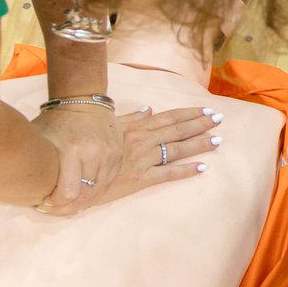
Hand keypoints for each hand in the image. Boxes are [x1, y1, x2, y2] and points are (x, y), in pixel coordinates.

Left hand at [34, 105, 123, 211]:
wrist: (84, 99)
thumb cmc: (56, 120)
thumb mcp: (40, 138)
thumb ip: (38, 165)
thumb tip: (28, 191)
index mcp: (73, 149)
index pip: (69, 191)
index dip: (56, 204)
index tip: (44, 203)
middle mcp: (95, 152)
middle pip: (86, 195)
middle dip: (69, 207)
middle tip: (55, 209)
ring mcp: (110, 153)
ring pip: (100, 190)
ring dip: (83, 201)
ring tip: (68, 203)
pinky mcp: (119, 153)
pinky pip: (109, 180)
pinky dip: (96, 190)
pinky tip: (83, 192)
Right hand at [38, 106, 220, 215]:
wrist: (67, 167)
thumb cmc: (84, 144)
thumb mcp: (107, 126)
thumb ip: (129, 118)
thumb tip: (147, 110)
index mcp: (136, 127)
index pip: (168, 117)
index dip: (189, 113)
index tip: (206, 108)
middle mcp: (142, 140)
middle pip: (177, 130)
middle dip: (200, 124)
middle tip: (220, 119)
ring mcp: (142, 159)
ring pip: (177, 149)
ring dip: (198, 144)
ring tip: (217, 140)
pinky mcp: (139, 178)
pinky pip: (167, 174)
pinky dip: (186, 170)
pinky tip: (202, 167)